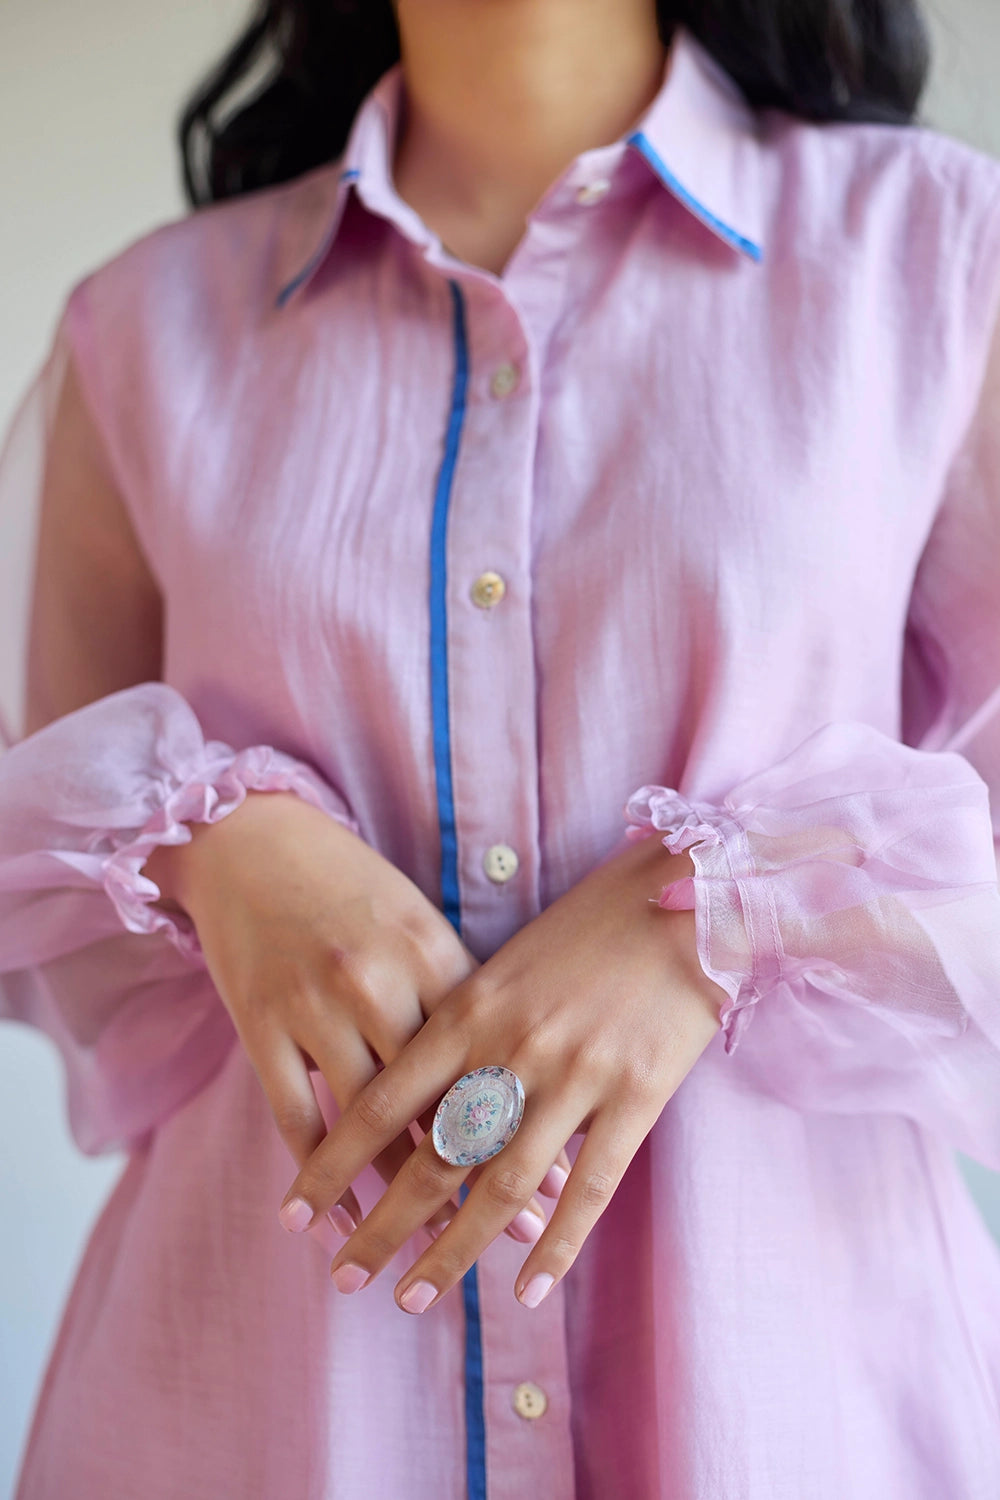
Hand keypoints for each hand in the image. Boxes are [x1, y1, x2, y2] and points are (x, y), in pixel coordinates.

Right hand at [144, 788, 569, 1244]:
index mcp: (432, 952)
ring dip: (397, 1201)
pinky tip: (333, 1224)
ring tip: (424, 1258)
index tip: (559, 1192)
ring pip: (368, 1126)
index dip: (526, 1129)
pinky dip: (317, 1179)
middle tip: (506, 1244)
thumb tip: (524, 1082)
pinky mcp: (260, 1024)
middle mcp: (377, 981)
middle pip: (435, 1101)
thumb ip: (468, 997)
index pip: (489, 1060)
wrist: (253, 840)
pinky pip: (295, 1119)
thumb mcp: (421, 925)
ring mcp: (314, 1005)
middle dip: (475, 1181)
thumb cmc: (355, 889)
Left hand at [278, 830, 724, 1311]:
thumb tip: (414, 1111)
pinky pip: (591, 1187)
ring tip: (413, 1298)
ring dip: (453, 1250)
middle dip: (382, 1226)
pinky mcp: (638, 1093)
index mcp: (469, 1007)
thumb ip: (460, 1032)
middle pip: (433, 1156)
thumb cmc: (585, 929)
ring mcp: (577, 1072)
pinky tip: (527, 1292)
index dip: (332, 1166)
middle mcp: (513, 1045)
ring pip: (503, 1184)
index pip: (381, 1103)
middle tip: (345, 1279)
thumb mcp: (504, 967)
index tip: (294, 1215)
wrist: (685, 895)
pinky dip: (557, 1246)